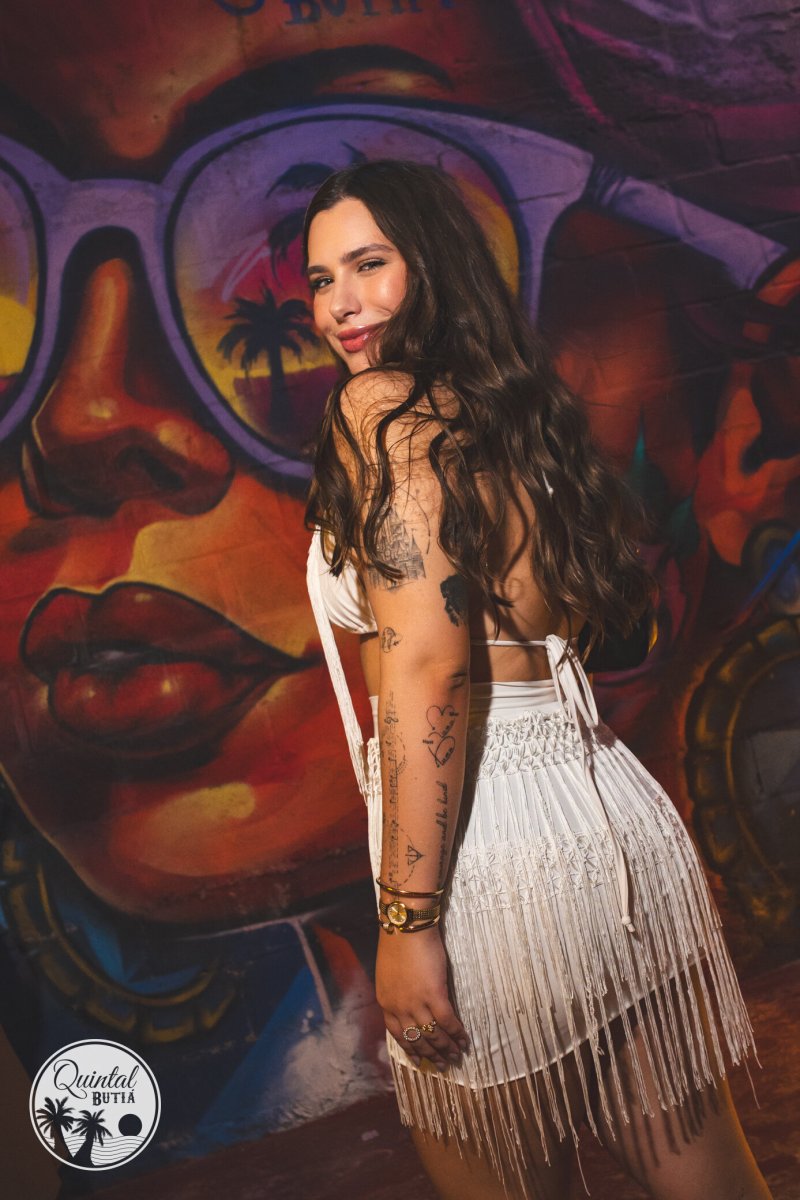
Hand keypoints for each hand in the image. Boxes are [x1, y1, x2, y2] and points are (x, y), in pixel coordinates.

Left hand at [375, 924, 469, 1069]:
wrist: (406, 927)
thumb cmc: (398, 944)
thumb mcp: (389, 974)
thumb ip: (397, 993)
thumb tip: (408, 1005)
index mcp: (386, 1003)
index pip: (398, 1035)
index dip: (412, 1049)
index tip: (421, 1060)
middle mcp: (399, 1007)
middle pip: (417, 1039)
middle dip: (431, 1054)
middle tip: (443, 1065)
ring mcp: (416, 1003)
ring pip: (433, 1034)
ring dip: (446, 1048)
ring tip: (456, 1056)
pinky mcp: (434, 994)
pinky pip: (447, 1021)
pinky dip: (456, 1033)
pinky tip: (464, 1040)